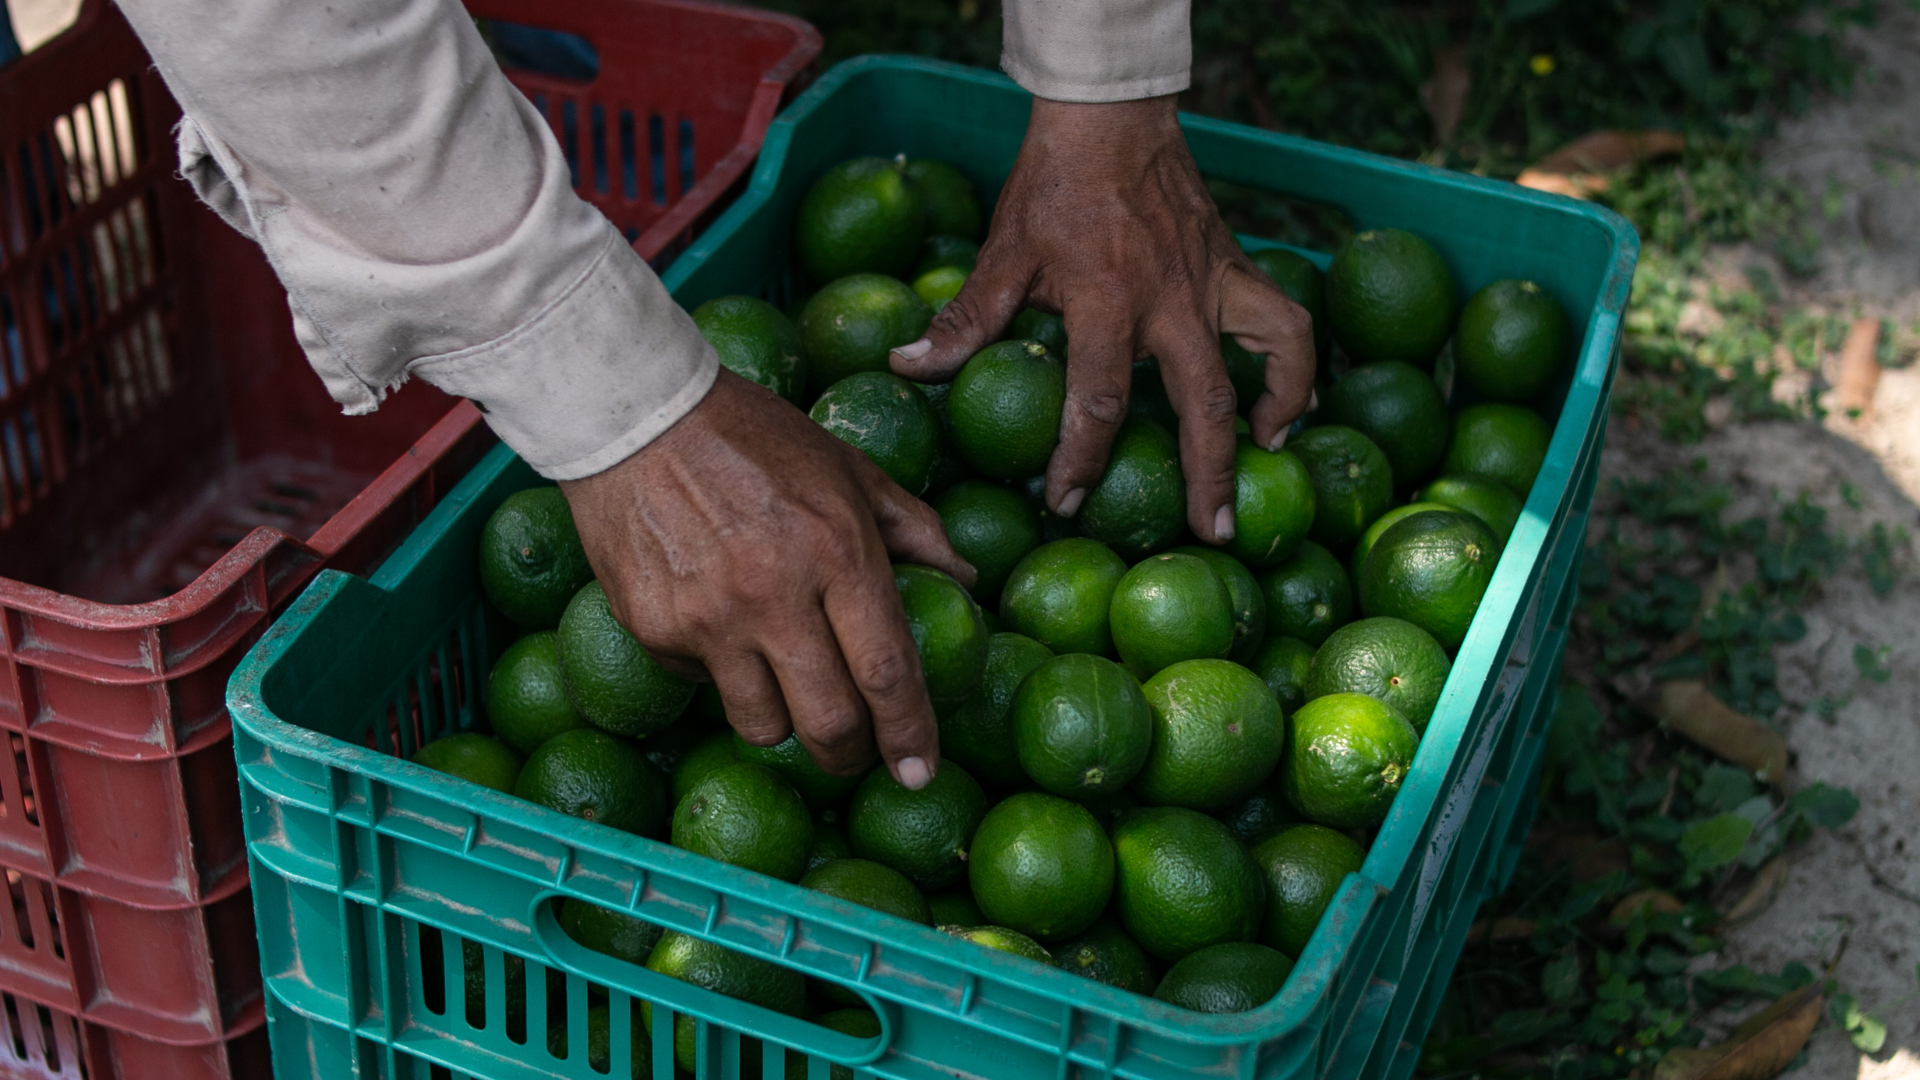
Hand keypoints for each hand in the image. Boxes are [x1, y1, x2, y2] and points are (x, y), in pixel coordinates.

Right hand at [559, 370, 974, 786]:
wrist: (632, 414)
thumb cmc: (753, 436)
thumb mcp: (847, 467)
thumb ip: (911, 526)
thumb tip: (965, 579)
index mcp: (835, 550)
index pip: (886, 671)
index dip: (910, 734)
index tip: (920, 771)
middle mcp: (773, 594)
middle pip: (828, 722)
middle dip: (850, 754)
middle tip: (856, 752)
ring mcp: (707, 618)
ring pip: (761, 724)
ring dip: (785, 724)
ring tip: (788, 692)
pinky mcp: (653, 629)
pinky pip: (703, 685)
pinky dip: (722, 674)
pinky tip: (720, 627)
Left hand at [890, 95, 1315, 542]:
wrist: (1110, 120)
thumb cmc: (1051, 187)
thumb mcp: (1001, 252)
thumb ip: (964, 319)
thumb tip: (906, 366)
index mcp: (1106, 301)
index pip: (1098, 399)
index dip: (1080, 460)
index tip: (1065, 503)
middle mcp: (1170, 301)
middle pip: (1202, 403)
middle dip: (1207, 474)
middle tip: (1207, 534)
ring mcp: (1213, 284)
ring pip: (1265, 358)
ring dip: (1273, 416)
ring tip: (1262, 464)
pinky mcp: (1238, 268)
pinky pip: (1286, 321)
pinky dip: (1295, 366)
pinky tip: (1284, 404)